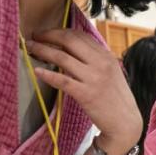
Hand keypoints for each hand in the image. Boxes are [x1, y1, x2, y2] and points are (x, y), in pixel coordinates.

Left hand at [26, 29, 142, 153]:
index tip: (46, 33)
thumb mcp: (111, 72)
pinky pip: (62, 81)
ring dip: (42, 50)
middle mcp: (100, 63)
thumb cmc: (116, 98)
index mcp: (106, 55)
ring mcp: (93, 78)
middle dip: (48, 36)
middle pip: (69, 41)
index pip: (80, 35)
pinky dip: (48, 74)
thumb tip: (74, 49)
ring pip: (62, 57)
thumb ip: (95, 59)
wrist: (125, 123)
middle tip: (34, 36)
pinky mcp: (86, 95)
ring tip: (30, 49)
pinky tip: (36, 71)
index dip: (59, 31)